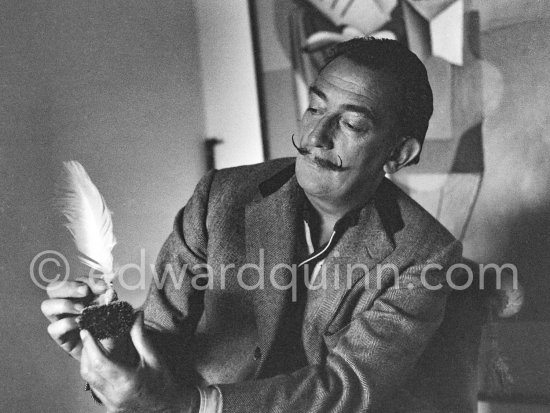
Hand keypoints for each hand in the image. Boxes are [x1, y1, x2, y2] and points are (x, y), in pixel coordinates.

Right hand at [41, 278, 107, 359]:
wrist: (109, 349)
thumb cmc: (109, 326)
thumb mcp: (112, 310)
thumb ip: (109, 299)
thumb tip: (109, 291)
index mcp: (79, 294)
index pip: (77, 281)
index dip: (89, 281)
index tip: (103, 288)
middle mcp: (65, 304)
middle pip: (53, 288)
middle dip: (69, 287)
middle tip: (85, 292)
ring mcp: (59, 319)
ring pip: (46, 306)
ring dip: (64, 304)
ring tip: (81, 310)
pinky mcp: (59, 336)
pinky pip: (53, 328)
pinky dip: (66, 324)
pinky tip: (80, 324)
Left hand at [80, 311, 199, 412]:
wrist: (170, 406)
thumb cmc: (164, 382)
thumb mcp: (154, 357)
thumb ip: (141, 336)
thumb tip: (135, 316)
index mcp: (127, 381)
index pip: (100, 362)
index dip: (90, 345)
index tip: (86, 331)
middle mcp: (115, 395)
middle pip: (89, 371)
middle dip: (86, 352)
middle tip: (87, 336)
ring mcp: (111, 403)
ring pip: (89, 381)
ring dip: (87, 363)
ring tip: (91, 347)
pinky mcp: (110, 407)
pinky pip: (95, 388)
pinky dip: (94, 374)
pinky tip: (100, 364)